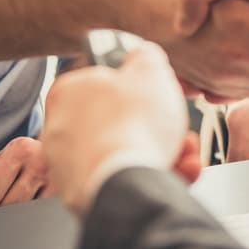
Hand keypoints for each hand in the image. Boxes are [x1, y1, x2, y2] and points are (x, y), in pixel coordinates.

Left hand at [0, 137, 53, 215]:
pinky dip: (34, 216)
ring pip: (24, 215)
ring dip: (19, 213)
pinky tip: (37, 203)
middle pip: (7, 207)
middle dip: (2, 207)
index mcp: (19, 149)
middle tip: (11, 195)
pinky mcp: (70, 197)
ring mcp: (60, 180)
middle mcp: (43, 161)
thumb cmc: (19, 164)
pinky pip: (42, 218)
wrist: (59, 150)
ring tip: (25, 198)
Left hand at [41, 43, 191, 215]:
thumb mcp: (149, 71)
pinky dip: (152, 175)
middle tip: (178, 126)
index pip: (103, 82)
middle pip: (120, 120)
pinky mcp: (84, 193)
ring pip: (126, 152)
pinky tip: (180, 171)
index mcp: (68, 92)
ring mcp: (69, 165)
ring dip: (164, 151)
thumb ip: (145, 56)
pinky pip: (123, 179)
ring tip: (186, 153)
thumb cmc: (132, 126)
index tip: (156, 93)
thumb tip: (143, 54)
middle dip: (157, 125)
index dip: (137, 87)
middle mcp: (61, 129)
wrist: (125, 184)